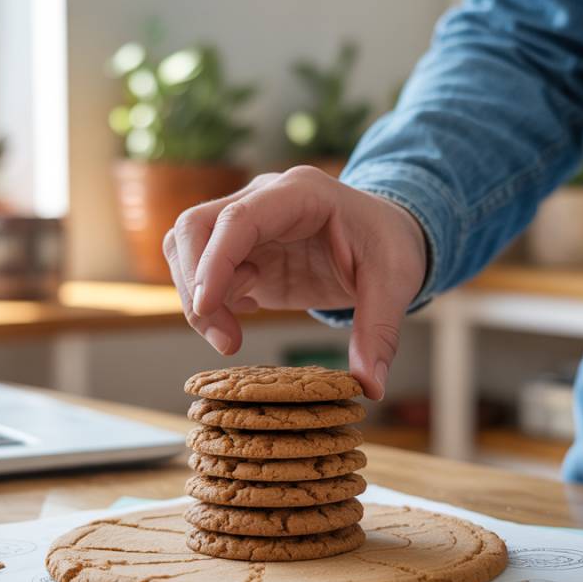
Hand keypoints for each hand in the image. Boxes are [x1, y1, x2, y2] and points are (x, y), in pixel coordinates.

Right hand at [162, 166, 426, 399]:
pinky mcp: (242, 252)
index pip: (239, 219)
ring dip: (195, 297)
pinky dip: (208, 302)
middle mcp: (263, 200)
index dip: (214, 262)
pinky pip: (202, 271)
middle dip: (194, 285)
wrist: (388, 233)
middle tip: (226, 341)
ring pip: (187, 248)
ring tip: (230, 338)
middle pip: (194, 227)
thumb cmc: (391, 246)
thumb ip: (380, 332)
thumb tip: (370, 388)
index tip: (206, 307)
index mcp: (301, 193)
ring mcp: (248, 224)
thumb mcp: (396, 283)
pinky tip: (238, 322)